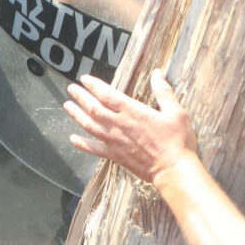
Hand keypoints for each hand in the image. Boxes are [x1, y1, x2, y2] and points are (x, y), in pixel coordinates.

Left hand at [64, 69, 198, 185]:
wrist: (174, 171)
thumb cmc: (177, 141)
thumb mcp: (176, 112)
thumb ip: (163, 91)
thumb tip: (158, 73)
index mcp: (132, 112)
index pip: (106, 94)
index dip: (93, 85)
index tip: (84, 79)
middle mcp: (119, 125)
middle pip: (93, 108)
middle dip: (80, 96)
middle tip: (71, 88)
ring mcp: (114, 141)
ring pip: (89, 125)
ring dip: (76, 115)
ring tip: (67, 106)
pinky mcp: (115, 155)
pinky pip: (94, 149)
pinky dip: (82, 143)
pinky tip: (73, 139)